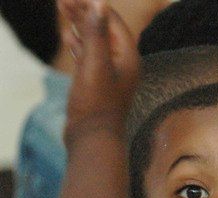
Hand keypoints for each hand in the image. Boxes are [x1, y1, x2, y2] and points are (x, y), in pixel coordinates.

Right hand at [59, 0, 139, 144]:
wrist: (93, 139)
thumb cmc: (96, 104)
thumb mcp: (94, 64)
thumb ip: (96, 33)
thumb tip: (99, 2)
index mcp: (129, 58)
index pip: (113, 22)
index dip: (94, 6)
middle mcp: (124, 65)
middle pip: (104, 30)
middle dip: (85, 13)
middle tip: (63, 0)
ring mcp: (111, 75)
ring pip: (95, 42)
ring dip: (80, 25)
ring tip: (63, 9)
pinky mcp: (98, 84)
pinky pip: (90, 57)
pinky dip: (80, 44)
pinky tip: (69, 36)